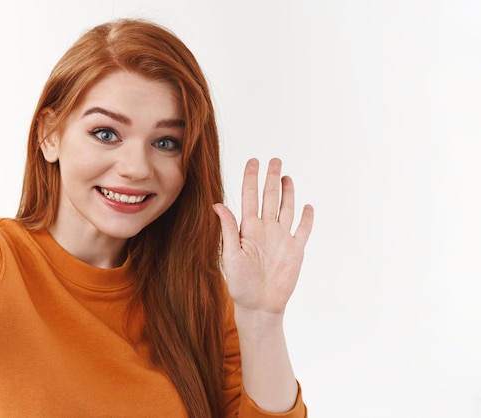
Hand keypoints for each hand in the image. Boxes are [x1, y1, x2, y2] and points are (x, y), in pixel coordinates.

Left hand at [213, 158, 312, 315]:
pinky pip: (303, 230)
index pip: (250, 196)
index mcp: (248, 228)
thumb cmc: (240, 284)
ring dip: (287, 193)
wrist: (260, 306)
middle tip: (275, 160)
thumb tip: (217, 204)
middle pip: (270, 197)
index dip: (251, 178)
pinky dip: (306, 218)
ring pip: (286, 208)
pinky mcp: (295, 250)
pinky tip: (307, 206)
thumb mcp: (230, 255)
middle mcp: (265, 229)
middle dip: (272, 178)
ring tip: (287, 176)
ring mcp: (282, 238)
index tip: (253, 160)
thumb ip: (228, 229)